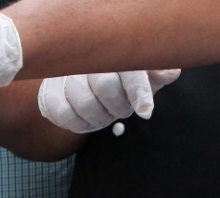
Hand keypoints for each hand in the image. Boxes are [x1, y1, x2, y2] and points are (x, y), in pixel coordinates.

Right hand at [38, 69, 180, 132]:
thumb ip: (157, 73)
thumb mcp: (143, 75)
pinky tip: (87, 120)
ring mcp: (65, 77)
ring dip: (100, 118)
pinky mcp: (49, 96)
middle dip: (118, 106)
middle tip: (121, 110)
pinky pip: (64, 115)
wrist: (79, 84)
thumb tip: (170, 73)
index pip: (127, 69)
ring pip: (85, 103)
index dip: (138, 92)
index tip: (146, 111)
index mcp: (112, 51)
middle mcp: (86, 60)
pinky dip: (80, 124)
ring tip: (104, 115)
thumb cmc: (119, 80)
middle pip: (105, 85)